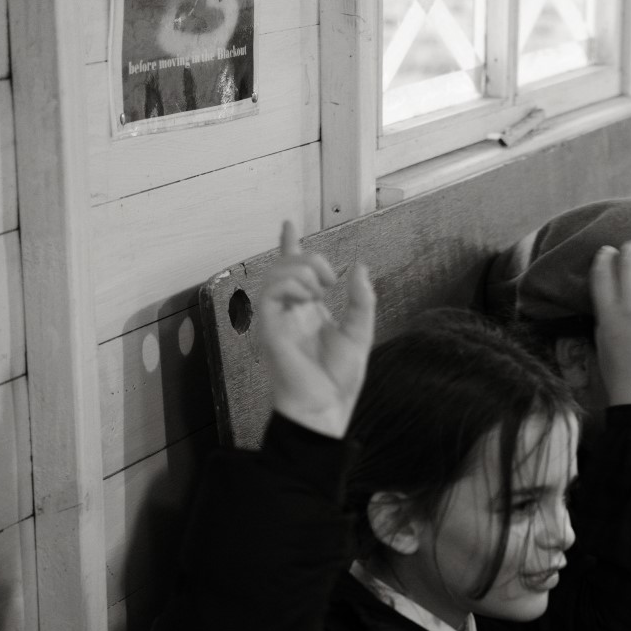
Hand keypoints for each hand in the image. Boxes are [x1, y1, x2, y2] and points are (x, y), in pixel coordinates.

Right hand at [256, 220, 375, 438]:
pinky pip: (269, 293)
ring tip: (320, 288)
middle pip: (287, 267)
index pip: (294, 272)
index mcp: (308, 312)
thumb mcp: (360, 333)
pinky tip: (308, 296)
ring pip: (276, 275)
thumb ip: (361, 300)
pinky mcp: (269, 329)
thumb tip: (358, 267)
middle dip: (309, 259)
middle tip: (330, 279)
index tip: (288, 224)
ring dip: (301, 271)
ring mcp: (277, 320)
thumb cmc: (339, 379)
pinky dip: (290, 284)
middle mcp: (290, 312)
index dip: (290, 245)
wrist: (326, 406)